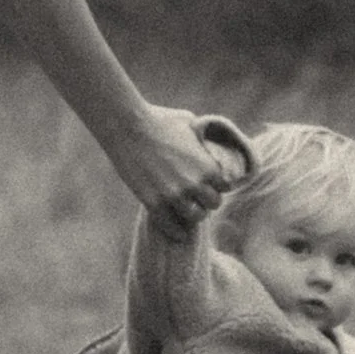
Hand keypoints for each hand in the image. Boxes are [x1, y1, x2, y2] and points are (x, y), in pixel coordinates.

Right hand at [115, 104, 246, 231]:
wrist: (129, 127)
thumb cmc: (159, 119)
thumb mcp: (190, 123)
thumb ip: (201, 137)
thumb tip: (206, 139)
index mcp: (208, 166)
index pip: (225, 186)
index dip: (218, 184)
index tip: (210, 184)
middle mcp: (195, 184)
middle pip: (213, 204)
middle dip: (207, 200)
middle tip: (200, 198)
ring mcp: (174, 196)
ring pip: (195, 217)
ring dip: (194, 214)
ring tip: (189, 210)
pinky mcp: (154, 203)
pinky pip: (170, 226)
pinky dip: (176, 232)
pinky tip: (179, 234)